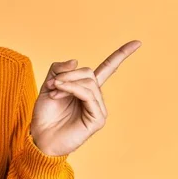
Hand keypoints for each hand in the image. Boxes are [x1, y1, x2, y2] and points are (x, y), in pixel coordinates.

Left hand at [30, 40, 141, 155]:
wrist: (40, 135)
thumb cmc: (45, 113)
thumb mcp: (49, 85)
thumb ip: (58, 70)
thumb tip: (76, 60)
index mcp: (86, 88)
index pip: (108, 68)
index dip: (121, 55)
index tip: (137, 42)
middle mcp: (95, 97)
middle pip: (88, 73)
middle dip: (67, 75)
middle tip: (52, 84)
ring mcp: (98, 108)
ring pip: (88, 83)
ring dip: (66, 83)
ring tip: (53, 92)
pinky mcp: (97, 119)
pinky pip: (88, 95)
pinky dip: (71, 90)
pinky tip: (59, 95)